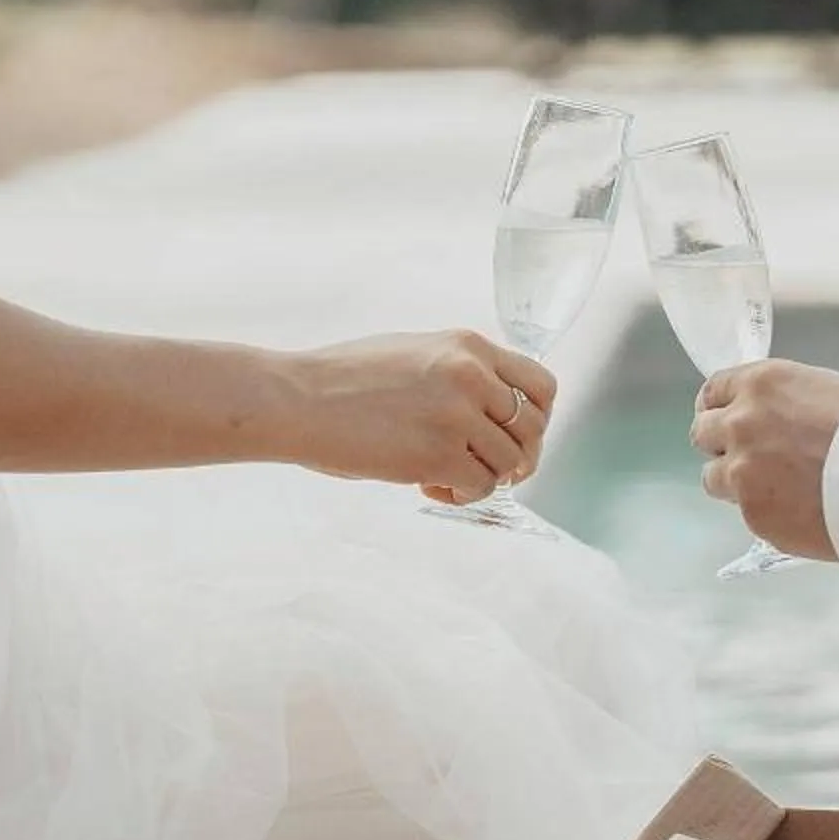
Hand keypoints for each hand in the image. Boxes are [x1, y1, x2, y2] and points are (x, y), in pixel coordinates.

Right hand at [281, 332, 553, 503]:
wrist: (297, 399)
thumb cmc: (344, 381)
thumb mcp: (415, 353)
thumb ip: (460, 372)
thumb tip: (496, 411)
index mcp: (468, 346)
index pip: (541, 385)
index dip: (536, 418)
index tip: (515, 435)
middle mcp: (472, 375)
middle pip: (533, 429)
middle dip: (517, 456)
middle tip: (486, 467)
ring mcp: (458, 415)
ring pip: (509, 462)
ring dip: (482, 477)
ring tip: (442, 474)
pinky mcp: (439, 454)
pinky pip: (480, 487)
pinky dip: (461, 494)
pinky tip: (428, 484)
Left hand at [691, 360, 838, 563]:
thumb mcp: (822, 390)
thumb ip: (781, 401)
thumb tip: (769, 418)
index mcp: (759, 384)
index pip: (712, 391)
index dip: (718, 407)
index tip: (723, 419)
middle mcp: (740, 424)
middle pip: (701, 433)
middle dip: (720, 444)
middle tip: (747, 456)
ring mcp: (741, 472)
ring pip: (713, 477)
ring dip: (734, 481)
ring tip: (773, 488)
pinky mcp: (752, 513)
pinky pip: (745, 511)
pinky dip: (764, 511)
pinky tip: (796, 509)